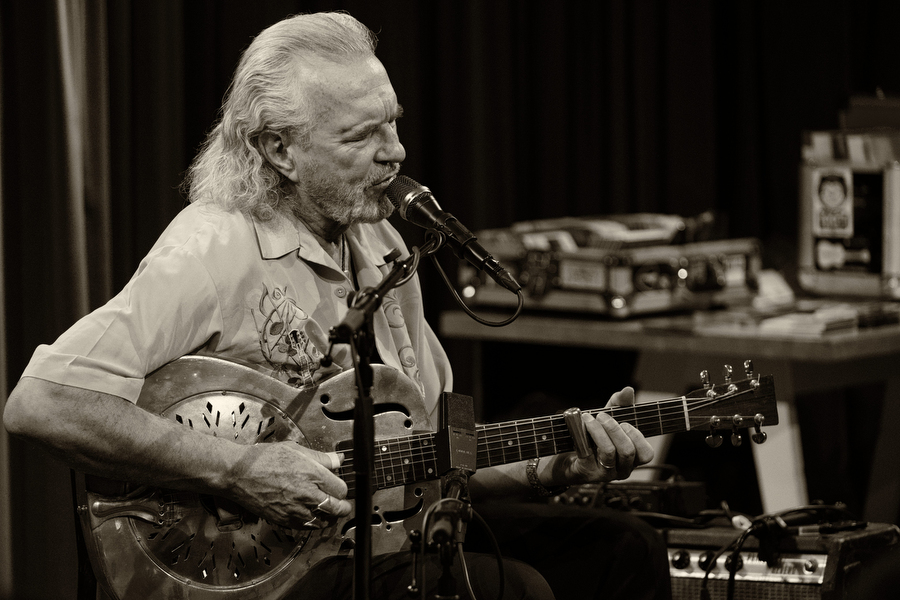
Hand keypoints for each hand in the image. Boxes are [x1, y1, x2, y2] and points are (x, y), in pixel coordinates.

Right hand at [226, 441, 351, 528]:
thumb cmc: (264, 459)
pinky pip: (305, 527)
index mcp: (312, 474)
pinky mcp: (284, 520)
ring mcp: (295, 510)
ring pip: (323, 521)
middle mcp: (307, 494)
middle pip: (337, 509)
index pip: (341, 490)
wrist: (238, 474)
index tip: (339, 487)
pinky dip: (312, 523)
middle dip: (343, 507)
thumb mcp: (296, 450)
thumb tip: (339, 459)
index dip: (342, 489)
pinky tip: (310, 516)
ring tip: (328, 512)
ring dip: (328, 517)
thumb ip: (321, 457)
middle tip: (342, 505)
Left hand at [555, 387, 654, 484]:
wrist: (566, 456)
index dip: (637, 436)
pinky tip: (579, 426)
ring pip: (609, 451)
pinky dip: (584, 435)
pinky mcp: (587, 472)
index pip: (646, 454)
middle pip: (628, 451)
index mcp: (632, 458)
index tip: (625, 422)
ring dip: (598, 430)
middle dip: (615, 429)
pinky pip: (588, 453)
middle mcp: (622, 469)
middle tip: (602, 416)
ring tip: (588, 418)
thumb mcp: (607, 419)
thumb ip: (619, 404)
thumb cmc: (592, 438)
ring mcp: (605, 473)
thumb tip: (628, 390)